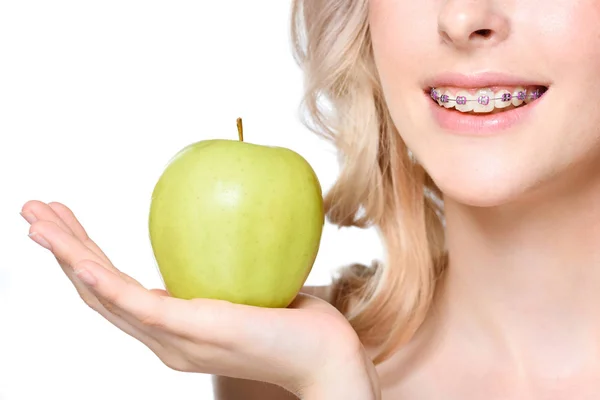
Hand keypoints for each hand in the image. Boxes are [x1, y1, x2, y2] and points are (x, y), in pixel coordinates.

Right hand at [21, 200, 376, 396]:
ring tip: (37, 222)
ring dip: (67, 257)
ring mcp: (173, 339)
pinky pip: (136, 305)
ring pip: (104, 296)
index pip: (118, 289)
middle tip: (33, 212)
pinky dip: (101, 281)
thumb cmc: (296, 319)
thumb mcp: (253, 282)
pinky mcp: (190, 333)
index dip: (86, 256)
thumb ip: (228, 262)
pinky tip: (76, 259)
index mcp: (174, 327)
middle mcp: (164, 338)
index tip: (69, 220)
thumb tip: (228, 215)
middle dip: (62, 250)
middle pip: (98, 292)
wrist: (326, 356)